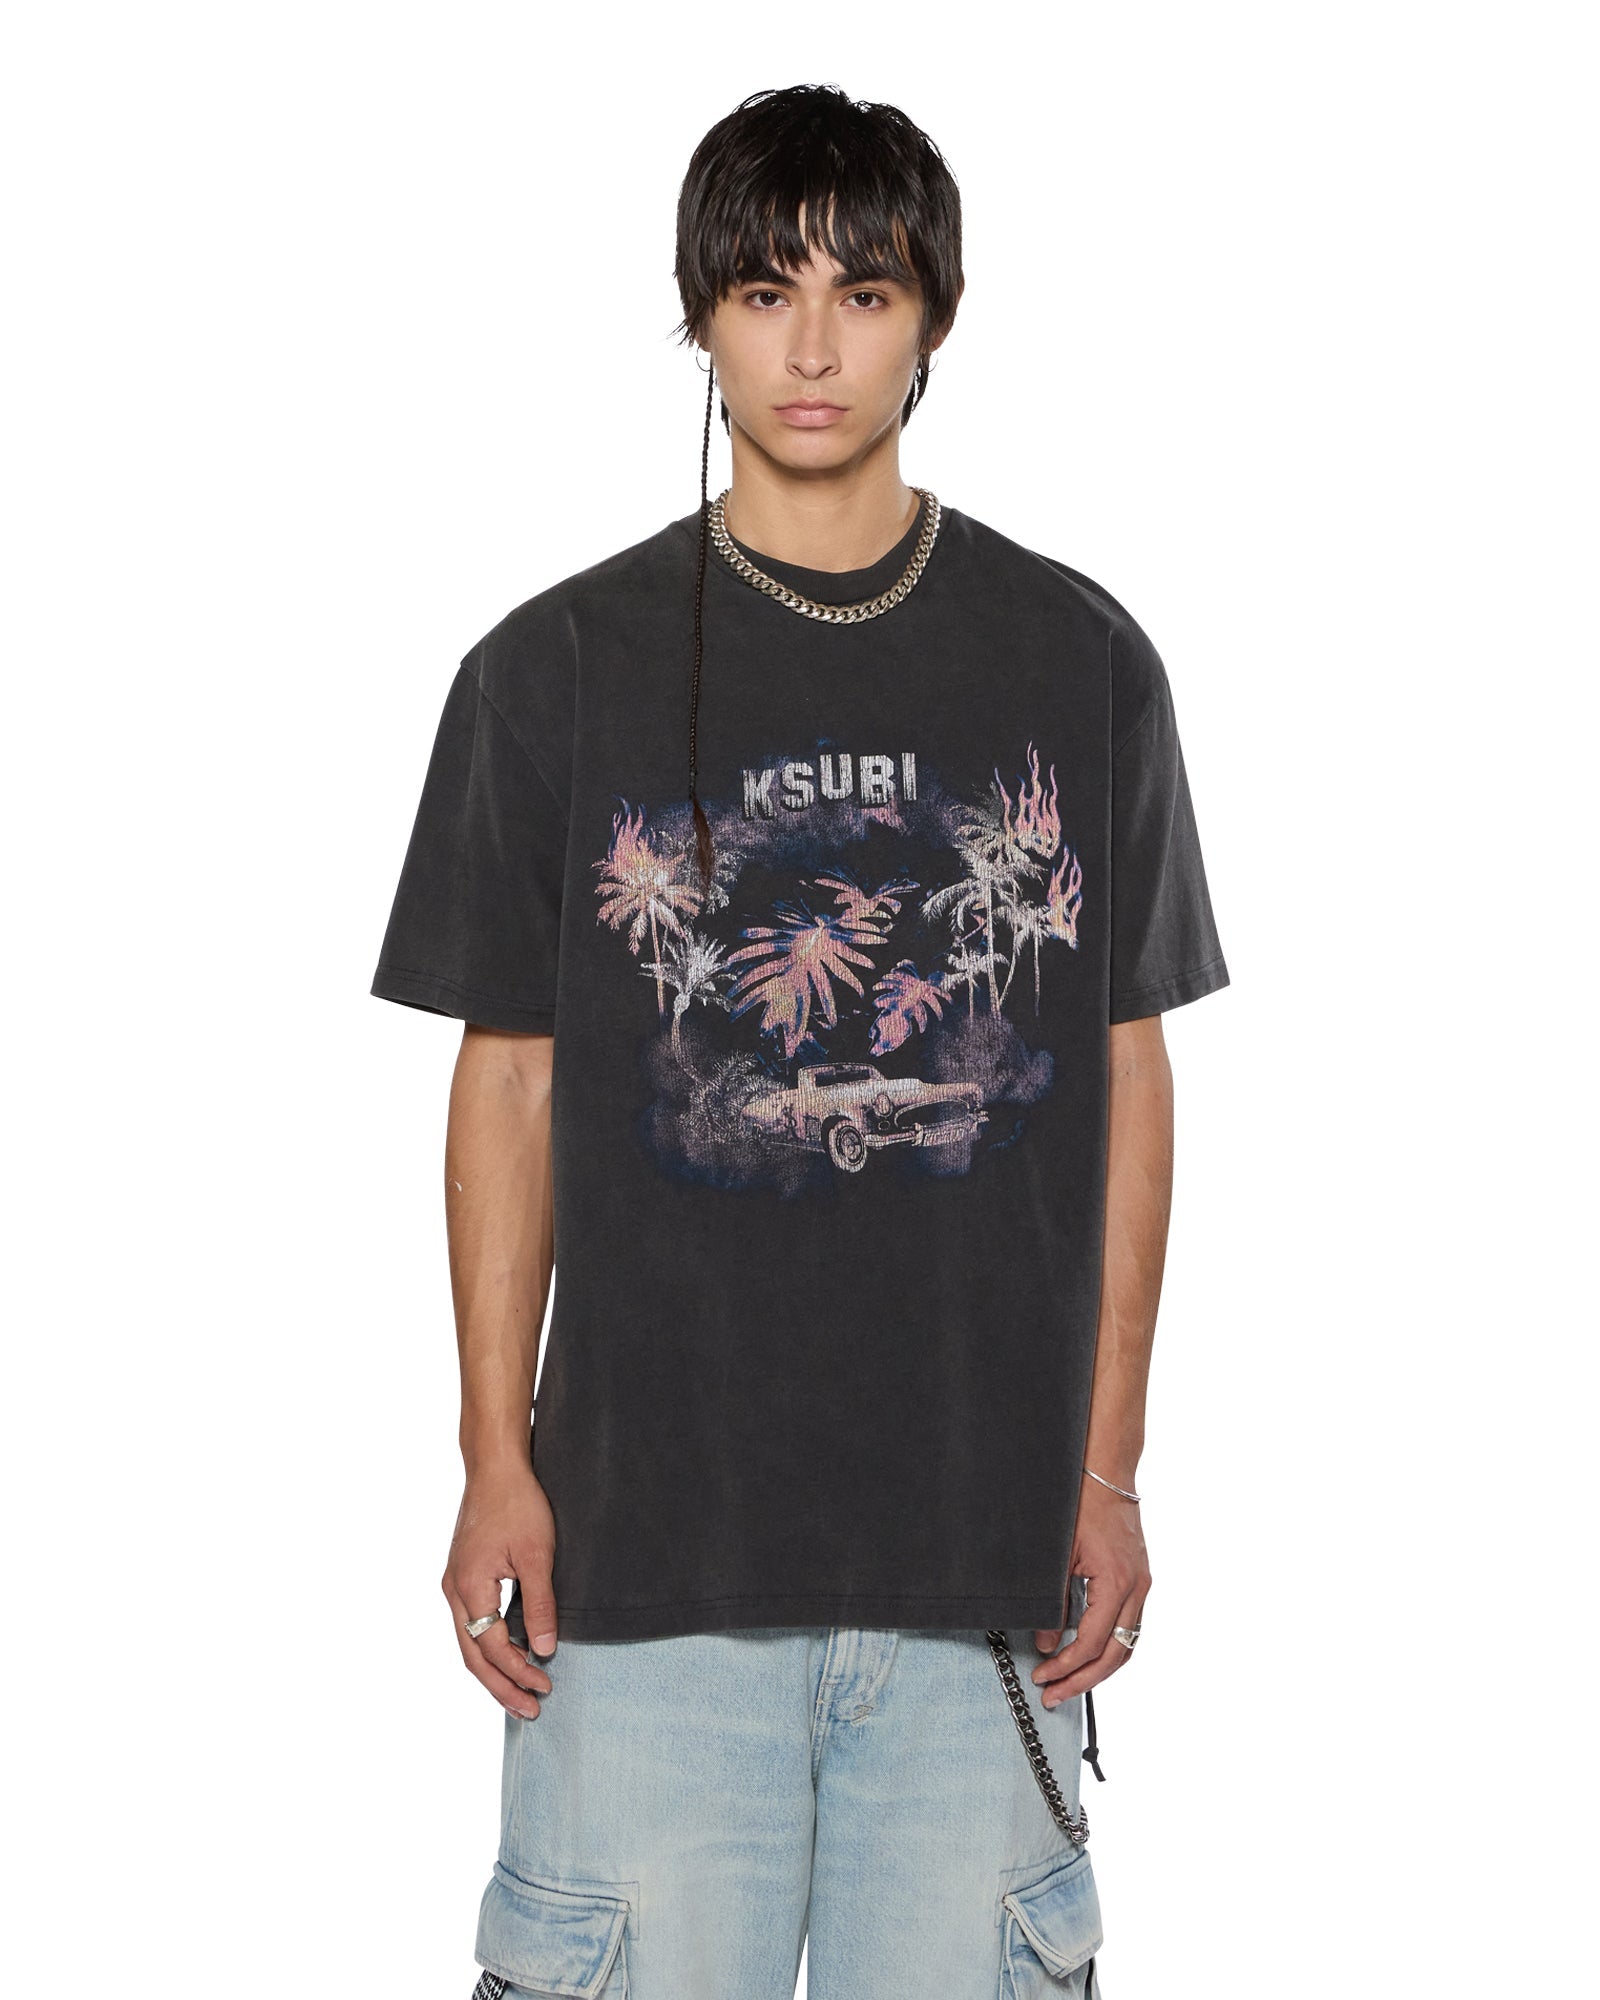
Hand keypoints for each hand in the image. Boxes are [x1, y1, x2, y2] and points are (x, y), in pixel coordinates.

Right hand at [442, 1462, 559, 1717]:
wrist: (495, 1466)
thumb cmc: (518, 1503)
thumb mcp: (539, 1554)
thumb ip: (540, 1605)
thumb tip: (543, 1650)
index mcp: (469, 1587)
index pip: (492, 1647)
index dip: (518, 1672)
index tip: (546, 1687)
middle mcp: (453, 1590)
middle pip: (472, 1655)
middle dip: (501, 1686)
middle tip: (530, 1710)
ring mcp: (454, 1583)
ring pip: (468, 1642)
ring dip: (493, 1670)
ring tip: (519, 1694)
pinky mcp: (461, 1575)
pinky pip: (470, 1623)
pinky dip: (487, 1647)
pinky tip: (507, 1656)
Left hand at [1029, 1476, 1149, 1705]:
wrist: (1107, 1473)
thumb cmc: (1081, 1504)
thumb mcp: (1058, 1554)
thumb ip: (1052, 1601)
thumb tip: (1043, 1641)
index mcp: (1117, 1581)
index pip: (1093, 1641)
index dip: (1067, 1665)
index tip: (1043, 1675)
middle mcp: (1137, 1587)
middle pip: (1116, 1654)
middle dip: (1083, 1679)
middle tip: (1053, 1695)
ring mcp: (1142, 1584)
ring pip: (1128, 1645)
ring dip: (1099, 1669)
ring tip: (1069, 1683)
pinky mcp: (1139, 1579)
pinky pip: (1129, 1626)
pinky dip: (1110, 1647)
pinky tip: (1088, 1655)